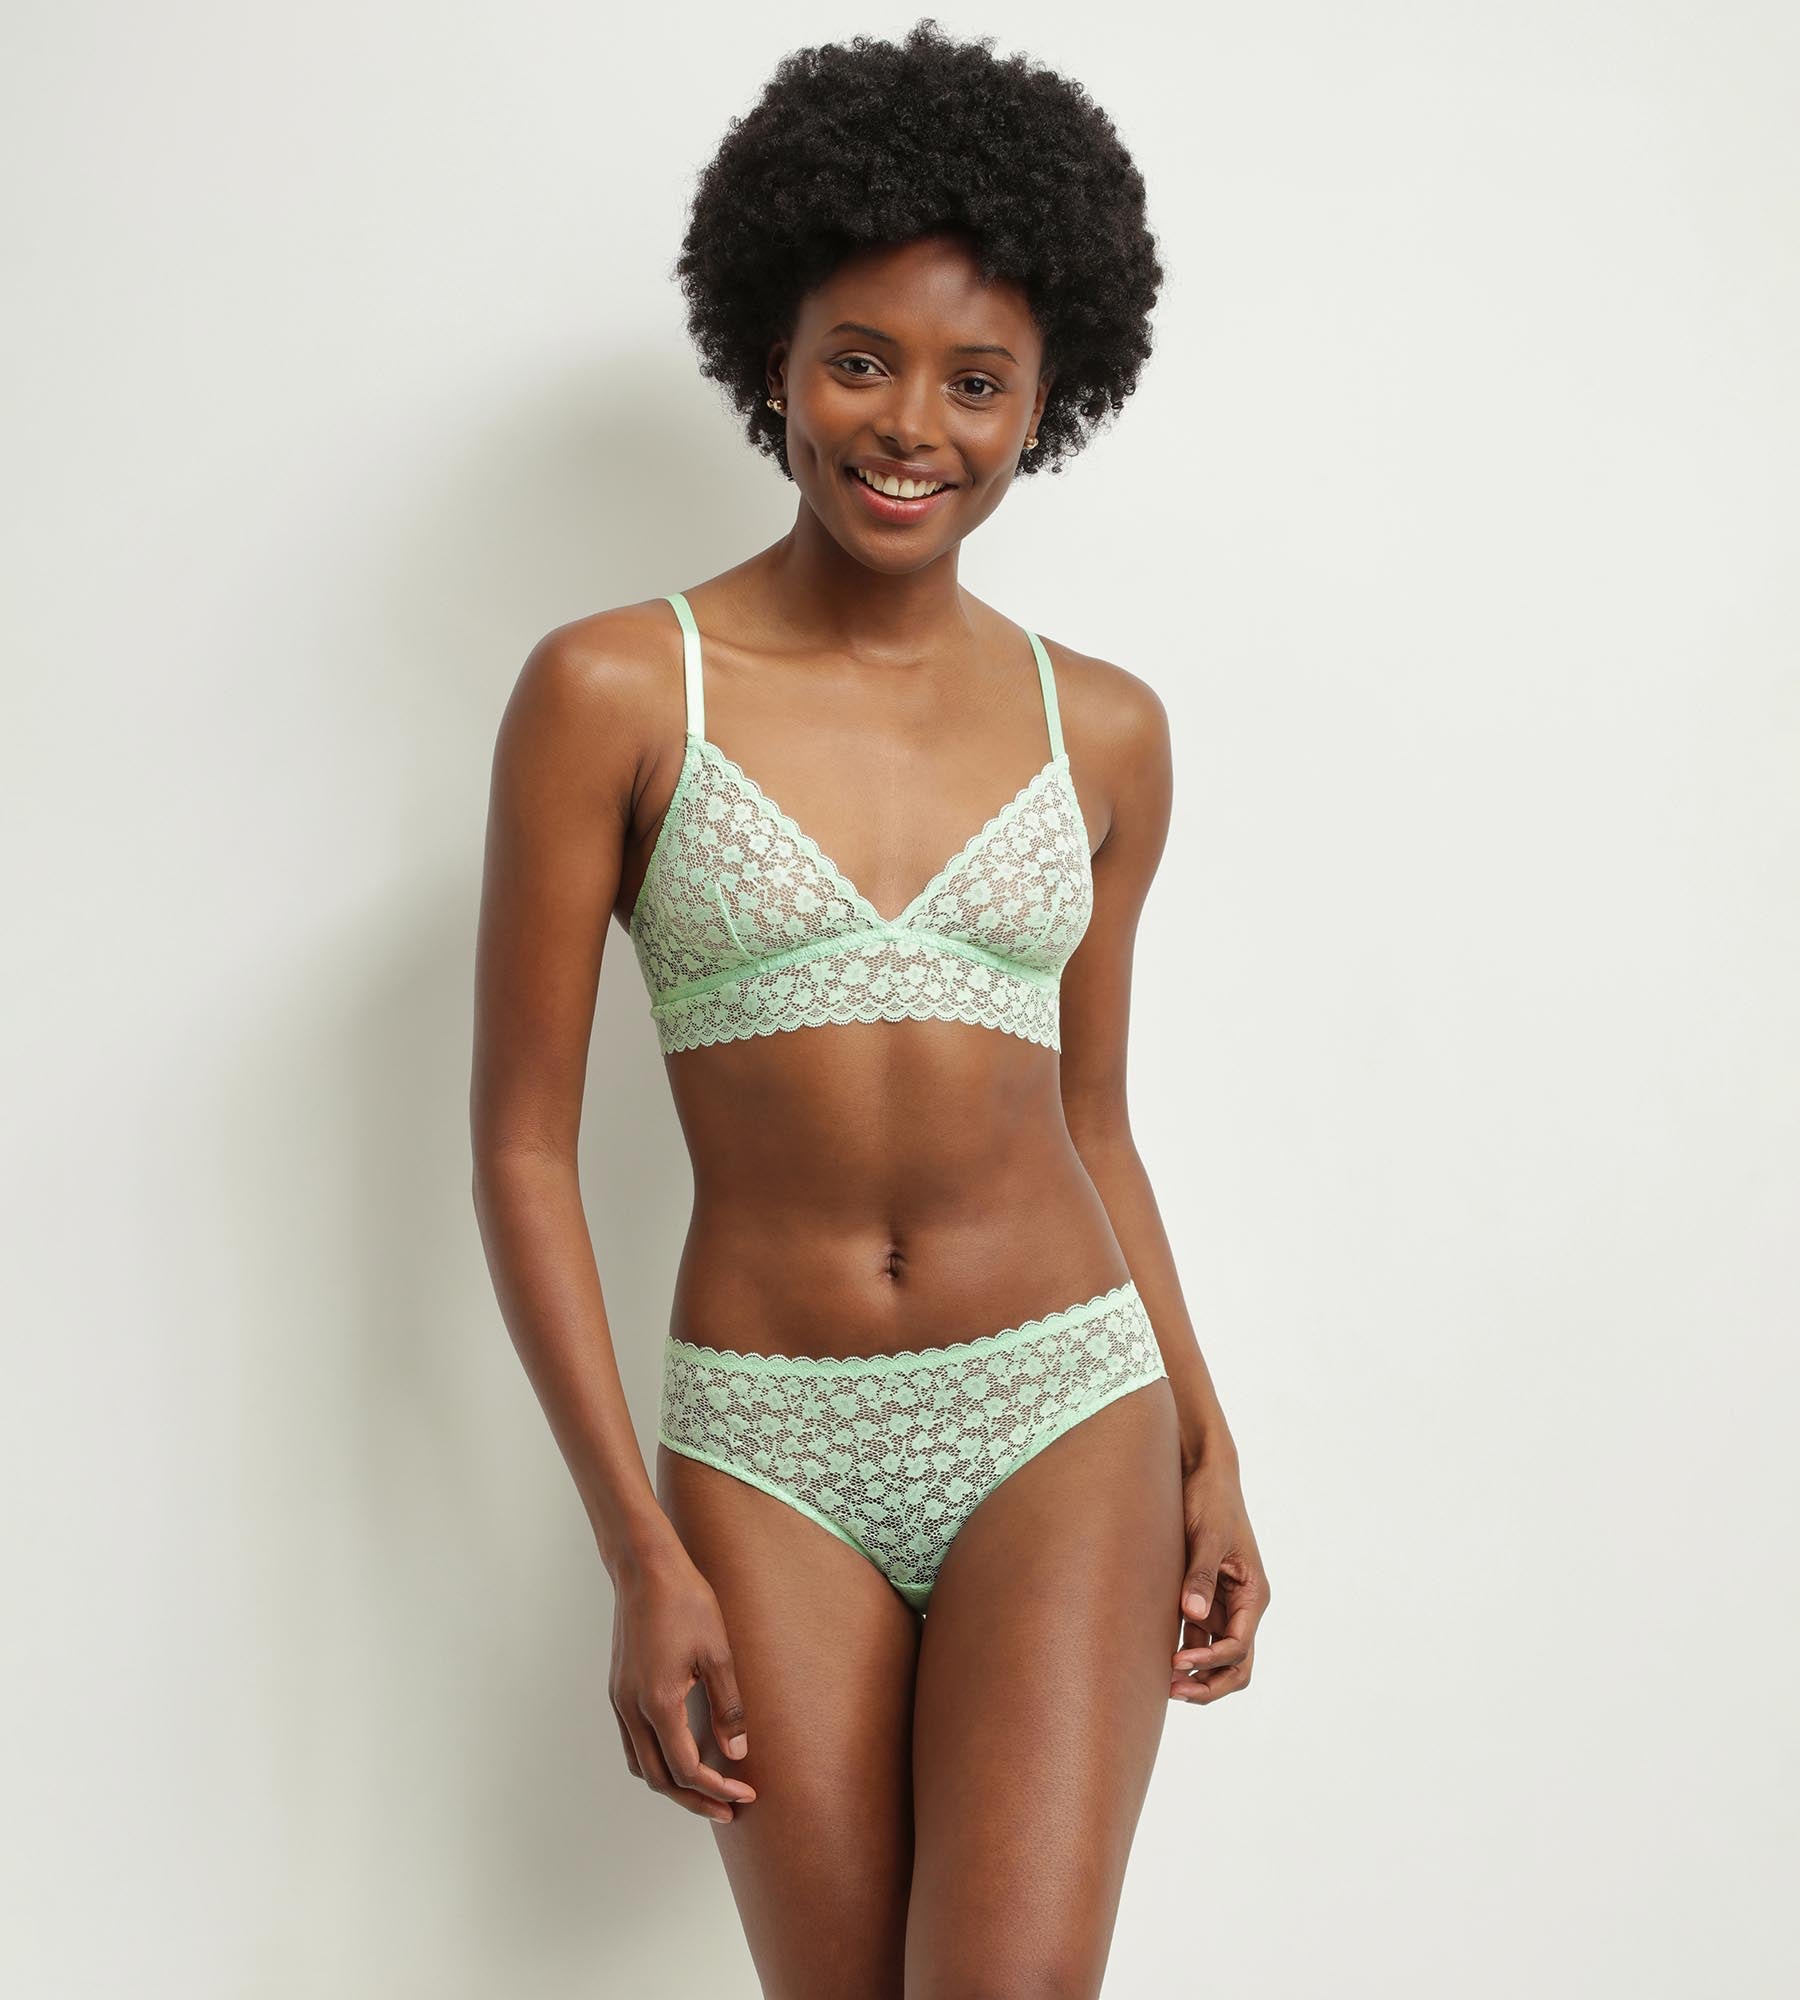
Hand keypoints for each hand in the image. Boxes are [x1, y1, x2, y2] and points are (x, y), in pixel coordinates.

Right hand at [608, 1548, 757, 1823]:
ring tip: (706, 1789)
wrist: (645, 1569)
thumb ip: (728, 1706)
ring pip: (640, 1765)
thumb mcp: (718, 1652)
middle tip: (728, 1808)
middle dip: (694, 1800)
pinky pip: (632, 1743)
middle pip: (659, 1779)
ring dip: (672, 1784)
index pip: (687, 1768)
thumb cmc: (685, 1602)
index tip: (745, 1793)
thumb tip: (737, 1752)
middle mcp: (632, 1709)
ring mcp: (620, 1700)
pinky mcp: (618, 1690)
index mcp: (659, 1702)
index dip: (717, 1788)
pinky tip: (680, 1754)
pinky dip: (655, 1760)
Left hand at [1170, 1454, 1269, 1704]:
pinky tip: (1153, 1658)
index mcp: (1252, 1594)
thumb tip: (1192, 1616)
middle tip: (1173, 1691)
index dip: (1211, 1662)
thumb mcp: (1208, 1536)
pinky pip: (1194, 1637)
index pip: (1238, 1647)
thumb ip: (1201, 1576)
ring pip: (1214, 1656)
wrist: (1200, 1472)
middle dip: (1209, 1683)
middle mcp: (1241, 1605)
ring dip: (1193, 1674)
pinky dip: (1181, 1652)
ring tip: (1159, 1682)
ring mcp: (1220, 1604)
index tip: (1178, 1660)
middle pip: (1235, 1664)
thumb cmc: (1210, 1500)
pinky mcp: (1199, 1597)